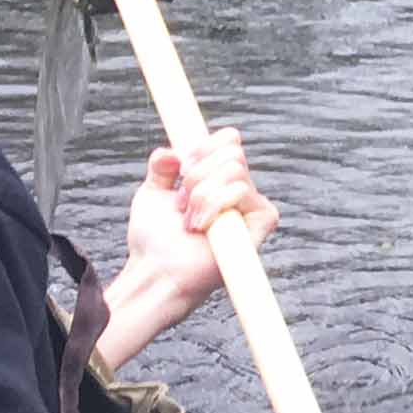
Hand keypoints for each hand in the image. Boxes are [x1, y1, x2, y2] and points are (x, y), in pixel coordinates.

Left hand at [117, 128, 273, 339]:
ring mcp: (251, 206)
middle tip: (181, 203)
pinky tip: (202, 226)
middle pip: (232, 152)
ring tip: (189, 221)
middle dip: (197, 176)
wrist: (157, 272)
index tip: (181, 167)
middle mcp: (239, 190)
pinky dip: (216, 204)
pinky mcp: (261, 223)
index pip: (229, 140)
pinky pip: (242, 192)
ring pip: (234, 171)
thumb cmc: (155, 241)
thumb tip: (172, 150)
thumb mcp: (151, 193)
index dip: (204, 146)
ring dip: (201, 195)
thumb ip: (161, 166)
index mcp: (218, 179)